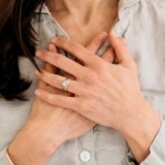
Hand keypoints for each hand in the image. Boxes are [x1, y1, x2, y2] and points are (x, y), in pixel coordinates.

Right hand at [7, 32, 114, 164]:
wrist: (50, 131)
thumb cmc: (45, 109)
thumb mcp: (44, 85)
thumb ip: (50, 67)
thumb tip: (53, 47)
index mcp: (72, 77)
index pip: (87, 54)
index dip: (96, 43)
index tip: (104, 34)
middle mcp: (85, 83)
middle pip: (99, 61)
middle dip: (106, 49)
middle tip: (114, 37)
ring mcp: (91, 94)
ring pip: (105, 75)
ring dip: (112, 62)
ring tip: (120, 52)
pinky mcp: (93, 105)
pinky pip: (105, 91)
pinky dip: (112, 82)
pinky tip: (117, 74)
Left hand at [35, 30, 161, 161]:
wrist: (130, 114)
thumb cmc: (130, 90)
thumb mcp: (129, 66)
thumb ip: (120, 48)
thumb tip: (114, 33)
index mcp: (99, 65)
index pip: (77, 49)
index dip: (63, 42)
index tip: (54, 40)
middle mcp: (89, 76)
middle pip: (63, 62)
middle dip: (48, 55)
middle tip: (38, 52)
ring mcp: (84, 91)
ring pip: (58, 80)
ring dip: (45, 74)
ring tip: (36, 70)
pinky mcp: (81, 106)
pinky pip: (60, 99)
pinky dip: (47, 95)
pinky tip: (38, 91)